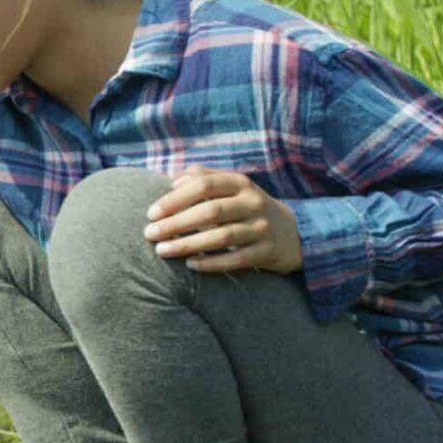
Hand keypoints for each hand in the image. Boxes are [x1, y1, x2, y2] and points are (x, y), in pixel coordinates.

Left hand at [144, 165, 302, 273]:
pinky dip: (211, 263)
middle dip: (176, 223)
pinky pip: (236, 259)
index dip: (175, 199)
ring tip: (162, 250)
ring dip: (188, 244)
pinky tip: (190, 265)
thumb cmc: (246, 208)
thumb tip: (171, 181)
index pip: (204, 185)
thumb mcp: (231, 188)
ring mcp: (262, 227)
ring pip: (222, 236)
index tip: (151, 213)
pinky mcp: (267, 252)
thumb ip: (203, 178)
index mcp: (240, 183)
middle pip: (210, 211)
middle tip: (149, 234)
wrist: (292, 233)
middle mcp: (253, 202)